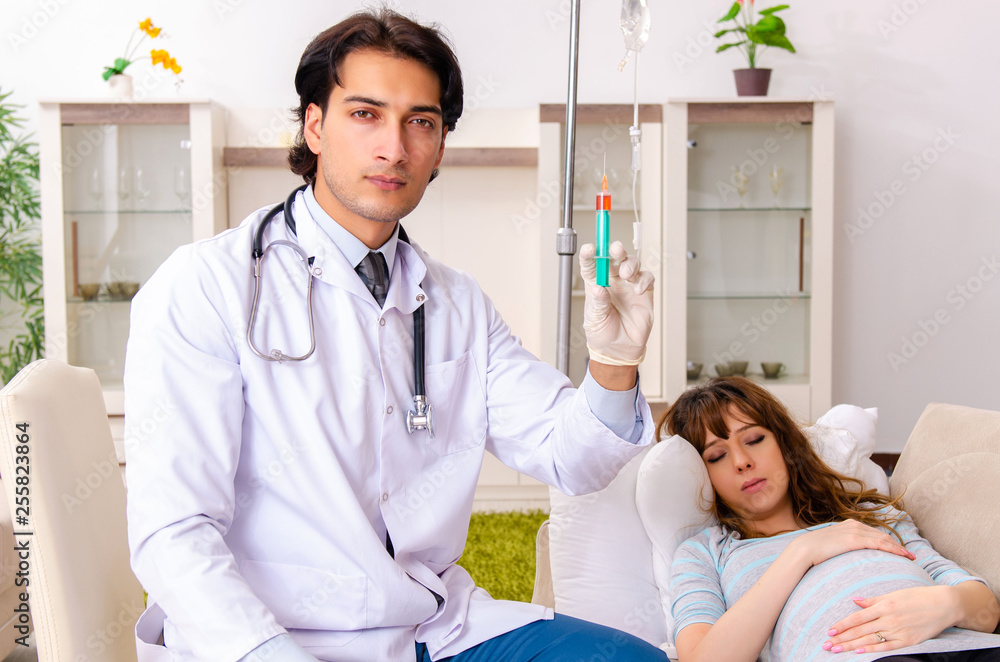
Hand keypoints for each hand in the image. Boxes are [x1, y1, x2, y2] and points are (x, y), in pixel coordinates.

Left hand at [578, 240, 653, 365]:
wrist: (620, 350)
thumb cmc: (602, 334)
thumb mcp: (595, 320)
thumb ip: (598, 303)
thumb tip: (599, 289)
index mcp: (595, 284)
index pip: (591, 265)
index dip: (589, 255)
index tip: (588, 249)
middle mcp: (612, 281)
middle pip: (614, 258)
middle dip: (615, 250)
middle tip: (616, 250)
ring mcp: (628, 285)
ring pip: (632, 263)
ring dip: (630, 264)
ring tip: (626, 274)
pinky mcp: (644, 292)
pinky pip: (647, 278)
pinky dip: (644, 280)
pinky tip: (639, 290)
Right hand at [789, 520, 915, 568]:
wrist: (804, 550)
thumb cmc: (815, 552)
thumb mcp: (830, 546)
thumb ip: (840, 547)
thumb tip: (844, 556)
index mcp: (849, 525)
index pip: (874, 533)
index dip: (888, 541)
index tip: (898, 550)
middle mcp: (854, 525)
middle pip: (882, 535)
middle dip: (897, 545)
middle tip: (910, 555)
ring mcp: (855, 531)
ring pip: (883, 539)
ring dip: (899, 548)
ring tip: (910, 557)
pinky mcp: (855, 539)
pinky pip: (879, 544)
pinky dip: (893, 549)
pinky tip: (902, 555)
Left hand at [822, 586, 957, 653]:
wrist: (944, 605)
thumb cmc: (917, 596)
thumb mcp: (893, 594)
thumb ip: (873, 600)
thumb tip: (855, 601)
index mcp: (884, 605)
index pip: (857, 618)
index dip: (842, 625)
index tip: (829, 631)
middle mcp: (889, 619)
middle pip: (860, 630)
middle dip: (842, 638)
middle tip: (826, 645)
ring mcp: (899, 631)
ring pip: (870, 640)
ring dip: (851, 645)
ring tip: (837, 650)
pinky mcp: (908, 641)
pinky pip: (886, 647)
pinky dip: (872, 649)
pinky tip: (859, 651)